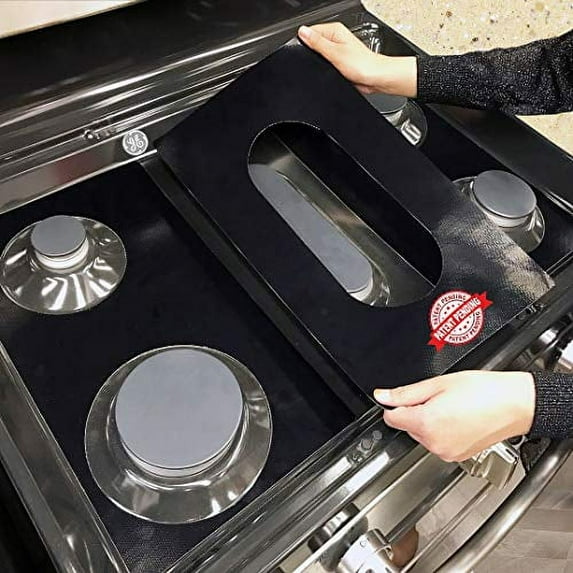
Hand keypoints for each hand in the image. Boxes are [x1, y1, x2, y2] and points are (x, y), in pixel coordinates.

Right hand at [297, 22, 416, 96]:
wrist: (375, 78)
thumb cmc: (362, 65)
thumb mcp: (334, 52)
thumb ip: (317, 42)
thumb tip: (302, 32)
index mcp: (335, 30)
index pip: (311, 30)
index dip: (305, 41)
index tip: (305, 50)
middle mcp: (337, 38)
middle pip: (315, 43)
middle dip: (313, 54)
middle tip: (321, 61)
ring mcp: (339, 50)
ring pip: (320, 55)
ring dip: (321, 63)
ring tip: (329, 67)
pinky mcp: (340, 62)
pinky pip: (327, 64)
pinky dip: (326, 69)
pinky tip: (330, 72)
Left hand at [374, 371, 535, 461]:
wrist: (516, 405)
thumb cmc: (484, 391)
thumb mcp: (438, 383)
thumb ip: (405, 393)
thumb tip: (382, 396)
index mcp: (427, 423)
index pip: (391, 418)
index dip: (396, 404)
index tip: (406, 397)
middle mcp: (434, 443)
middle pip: (407, 426)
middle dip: (416, 411)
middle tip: (439, 397)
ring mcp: (446, 452)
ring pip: (422, 434)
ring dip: (430, 421)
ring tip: (453, 406)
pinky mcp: (457, 456)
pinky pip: (438, 442)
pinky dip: (442, 430)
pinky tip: (459, 417)